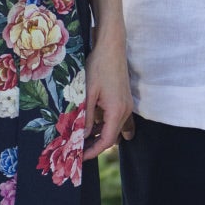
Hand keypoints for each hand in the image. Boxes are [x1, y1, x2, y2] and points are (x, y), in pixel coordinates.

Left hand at [82, 36, 134, 160]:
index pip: (107, 141)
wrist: (111, 47)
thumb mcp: (87, 93)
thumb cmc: (99, 67)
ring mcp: (127, 105)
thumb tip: (80, 136)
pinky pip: (116, 120)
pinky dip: (104, 125)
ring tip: (81, 139)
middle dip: (95, 145)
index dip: (93, 151)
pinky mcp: (124, 100)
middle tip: (77, 150)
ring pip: (114, 129)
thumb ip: (85, 117)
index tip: (80, 157)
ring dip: (99, 135)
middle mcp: (125, 111)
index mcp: (117, 111)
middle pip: (112, 137)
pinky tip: (91, 124)